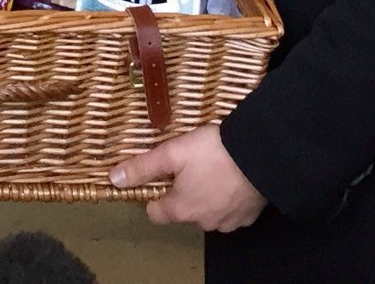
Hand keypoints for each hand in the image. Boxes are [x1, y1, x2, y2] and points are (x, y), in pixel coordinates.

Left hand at [111, 124, 266, 231]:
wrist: (261, 155)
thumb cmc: (213, 152)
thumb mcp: (172, 153)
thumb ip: (143, 167)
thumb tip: (113, 179)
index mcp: (181, 209)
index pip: (155, 213)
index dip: (154, 195)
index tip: (162, 177)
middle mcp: (203, 222)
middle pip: (183, 211)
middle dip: (184, 191)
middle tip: (191, 165)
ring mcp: (228, 222)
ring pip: (208, 211)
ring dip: (207, 195)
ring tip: (214, 168)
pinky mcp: (248, 217)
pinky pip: (231, 210)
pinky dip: (229, 198)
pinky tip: (233, 177)